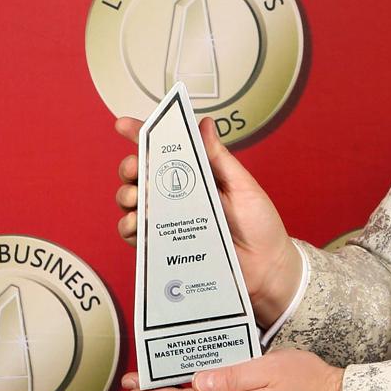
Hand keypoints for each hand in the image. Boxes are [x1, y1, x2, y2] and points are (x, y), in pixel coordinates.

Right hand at [114, 115, 303, 326]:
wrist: (266, 268)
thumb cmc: (260, 224)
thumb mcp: (242, 186)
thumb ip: (219, 158)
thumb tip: (204, 123)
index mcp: (196, 175)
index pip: (166, 150)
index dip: (142, 135)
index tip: (124, 125)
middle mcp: (178, 196)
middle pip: (141, 174)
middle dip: (130, 167)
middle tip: (135, 169)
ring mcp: (169, 221)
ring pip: (132, 202)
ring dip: (126, 195)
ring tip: (135, 198)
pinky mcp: (165, 246)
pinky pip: (136, 235)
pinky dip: (128, 227)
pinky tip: (137, 223)